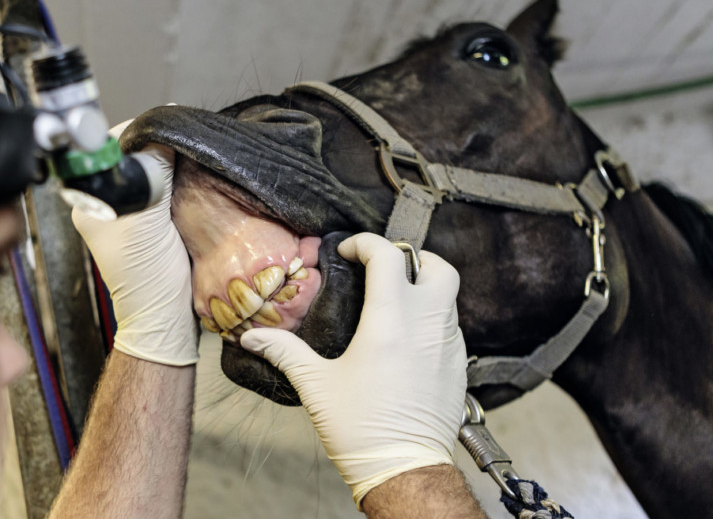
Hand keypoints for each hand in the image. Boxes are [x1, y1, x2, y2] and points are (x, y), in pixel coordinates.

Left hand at [72, 145, 197, 365]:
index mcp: (93, 200)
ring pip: (153, 170)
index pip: (111, 148)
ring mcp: (135, 211)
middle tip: (186, 141)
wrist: (169, 320)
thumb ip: (151, 177)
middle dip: (160, 146)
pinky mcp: (157, 220)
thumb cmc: (148, 279)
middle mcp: (110, 201)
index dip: (140, 135)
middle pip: (134, 156)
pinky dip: (183, 179)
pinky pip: (168, 187)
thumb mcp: (147, 221)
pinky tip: (197, 176)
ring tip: (195, 156)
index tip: (169, 131)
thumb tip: (162, 135)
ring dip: (175, 163)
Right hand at [239, 233, 465, 506]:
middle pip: (436, 266)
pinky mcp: (458, 366)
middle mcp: (426, 325)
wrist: (405, 469)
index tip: (348, 251)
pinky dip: (431, 318)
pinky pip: (450, 326)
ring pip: (448, 296)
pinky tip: (407, 338)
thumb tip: (253, 337)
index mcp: (390, 321)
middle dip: (411, 258)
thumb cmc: (361, 428)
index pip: (388, 256)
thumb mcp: (316, 385)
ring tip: (392, 302)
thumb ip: (285, 352)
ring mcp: (447, 345)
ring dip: (422, 288)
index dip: (366, 243)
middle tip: (384, 268)